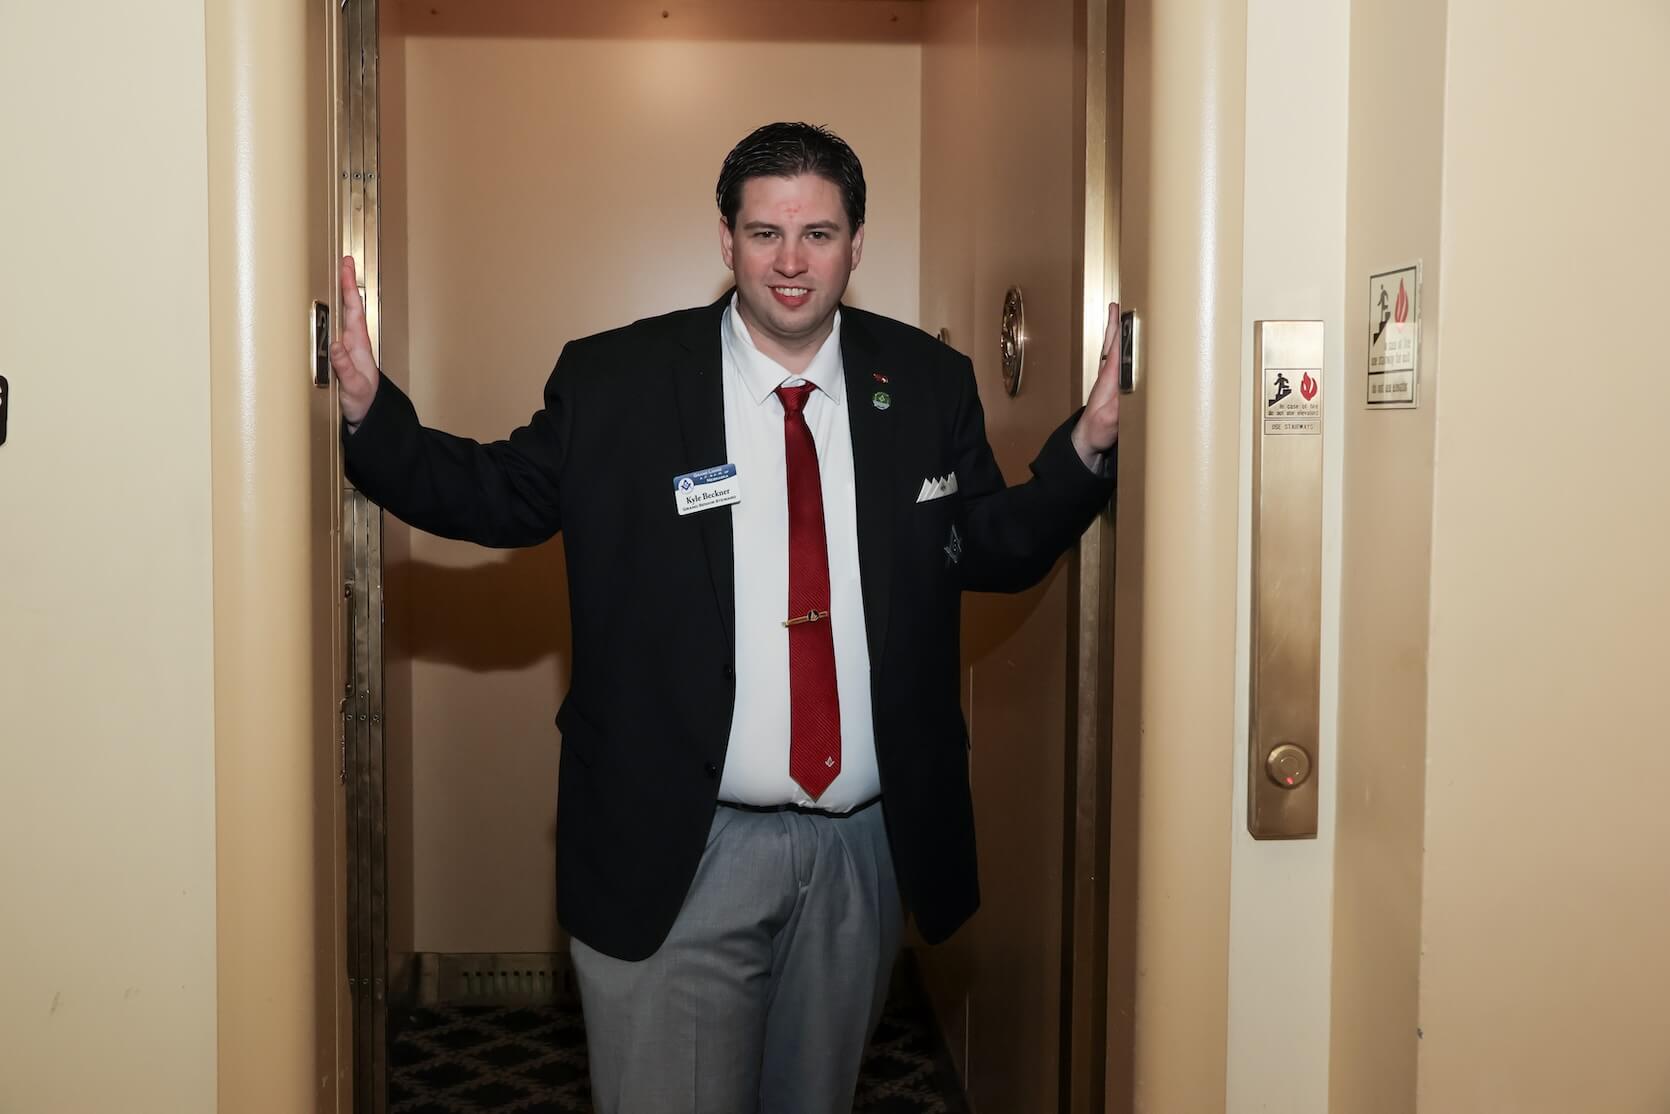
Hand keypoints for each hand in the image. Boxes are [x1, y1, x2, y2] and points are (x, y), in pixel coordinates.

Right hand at [329, 255, 379, 426]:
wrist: (366, 416)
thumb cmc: (362, 401)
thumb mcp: (353, 385)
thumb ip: (345, 366)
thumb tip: (337, 344)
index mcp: (358, 344)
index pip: (353, 309)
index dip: (349, 286)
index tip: (347, 266)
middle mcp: (352, 341)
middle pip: (348, 306)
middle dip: (345, 283)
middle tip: (343, 260)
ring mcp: (346, 347)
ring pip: (341, 316)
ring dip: (339, 295)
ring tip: (334, 275)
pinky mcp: (339, 355)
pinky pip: (333, 328)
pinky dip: (329, 313)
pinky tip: (323, 306)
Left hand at [1070, 301, 1120, 466]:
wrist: (1088, 442)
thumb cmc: (1097, 431)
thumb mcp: (1109, 420)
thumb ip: (1118, 406)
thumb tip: (1129, 390)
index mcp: (1109, 377)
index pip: (1116, 347)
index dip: (1121, 329)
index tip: (1124, 310)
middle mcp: (1109, 374)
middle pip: (1113, 343)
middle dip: (1117, 323)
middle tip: (1120, 303)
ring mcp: (1110, 379)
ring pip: (1114, 349)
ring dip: (1118, 332)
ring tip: (1121, 314)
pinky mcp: (1114, 386)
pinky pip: (1119, 360)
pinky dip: (1122, 347)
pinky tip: (1126, 344)